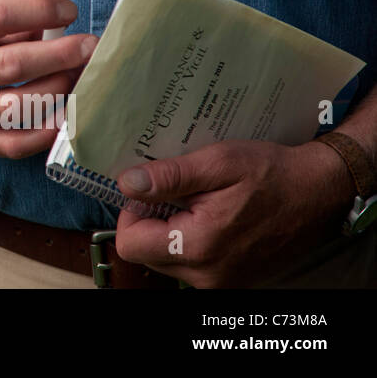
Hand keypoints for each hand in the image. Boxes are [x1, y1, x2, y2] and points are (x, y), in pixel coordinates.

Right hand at [0, 0, 96, 156]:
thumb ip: (1, 26)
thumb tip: (50, 26)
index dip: (38, 11)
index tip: (67, 11)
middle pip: (13, 64)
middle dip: (60, 53)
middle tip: (89, 46)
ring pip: (18, 106)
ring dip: (59, 90)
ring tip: (80, 76)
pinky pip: (12, 144)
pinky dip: (43, 133)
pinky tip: (63, 116)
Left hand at [113, 139, 353, 286]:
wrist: (318, 193)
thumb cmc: (270, 174)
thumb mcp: (217, 163)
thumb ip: (168, 177)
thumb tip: (126, 184)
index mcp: (198, 247)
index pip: (130, 244)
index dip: (131, 213)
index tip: (152, 193)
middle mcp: (206, 275)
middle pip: (145, 254)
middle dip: (150, 223)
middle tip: (175, 194)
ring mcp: (220, 282)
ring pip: (165, 261)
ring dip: (170, 232)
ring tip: (196, 203)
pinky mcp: (231, 280)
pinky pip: (190, 265)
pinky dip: (189, 241)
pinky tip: (209, 216)